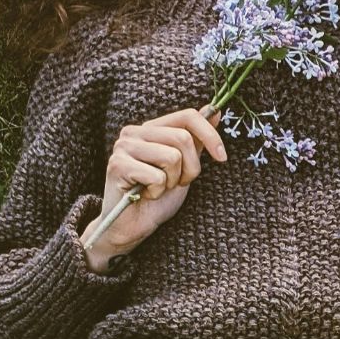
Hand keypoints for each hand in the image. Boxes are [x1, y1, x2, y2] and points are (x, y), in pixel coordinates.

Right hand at [86, 105, 226, 264]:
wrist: (131, 227)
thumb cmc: (156, 198)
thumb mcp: (184, 167)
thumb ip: (196, 140)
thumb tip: (215, 112)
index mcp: (151, 128)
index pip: (188, 116)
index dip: (210, 135)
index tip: (222, 157)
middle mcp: (134, 132)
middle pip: (183, 138)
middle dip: (190, 168)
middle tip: (177, 183)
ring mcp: (123, 147)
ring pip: (172, 156)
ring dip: (172, 181)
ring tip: (158, 188)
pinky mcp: (117, 165)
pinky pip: (156, 176)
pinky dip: (157, 191)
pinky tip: (145, 195)